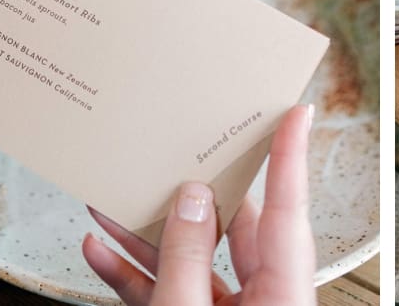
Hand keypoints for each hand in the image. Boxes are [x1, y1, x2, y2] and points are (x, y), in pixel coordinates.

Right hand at [83, 104, 315, 305]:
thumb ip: (186, 260)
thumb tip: (190, 202)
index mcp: (283, 293)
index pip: (287, 211)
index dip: (290, 157)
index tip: (296, 113)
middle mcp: (267, 299)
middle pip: (237, 228)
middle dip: (195, 192)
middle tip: (175, 153)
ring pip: (195, 259)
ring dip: (151, 233)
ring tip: (115, 201)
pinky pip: (172, 290)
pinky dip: (137, 273)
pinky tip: (102, 251)